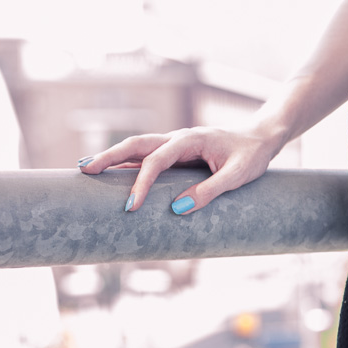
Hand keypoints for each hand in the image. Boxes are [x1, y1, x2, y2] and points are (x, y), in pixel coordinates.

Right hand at [78, 125, 285, 213]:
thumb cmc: (252, 155)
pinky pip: (149, 156)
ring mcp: (177, 144)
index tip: (131, 206)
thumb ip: (210, 191)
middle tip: (84, 171)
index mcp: (190, 140)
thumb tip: (177, 210)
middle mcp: (178, 138)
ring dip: (114, 157)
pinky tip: (115, 173)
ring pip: (139, 148)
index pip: (156, 161)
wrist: (262, 137)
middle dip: (110, 157)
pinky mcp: (179, 153)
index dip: (141, 183)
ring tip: (88, 170)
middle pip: (136, 145)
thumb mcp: (237, 176)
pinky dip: (129, 163)